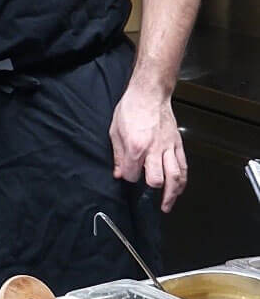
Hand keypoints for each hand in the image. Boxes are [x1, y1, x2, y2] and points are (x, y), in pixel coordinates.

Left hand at [109, 79, 187, 212]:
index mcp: (136, 146)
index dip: (129, 178)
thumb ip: (118, 155)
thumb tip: (119, 173)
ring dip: (172, 194)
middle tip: (149, 194)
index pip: (133, 174)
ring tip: (167, 205)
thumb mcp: (115, 131)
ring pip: (175, 176)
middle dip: (151, 188)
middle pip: (156, 180)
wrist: (149, 93)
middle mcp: (154, 149)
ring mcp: (168, 147)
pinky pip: (183, 166)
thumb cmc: (130, 109)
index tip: (128, 175)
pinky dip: (182, 181)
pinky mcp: (177, 144)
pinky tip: (178, 189)